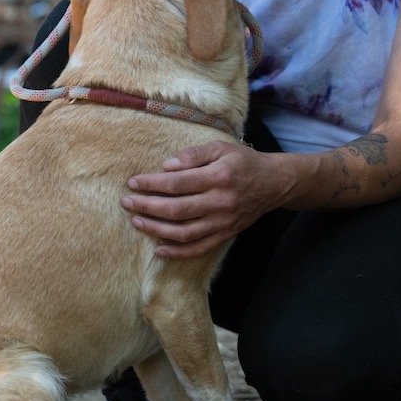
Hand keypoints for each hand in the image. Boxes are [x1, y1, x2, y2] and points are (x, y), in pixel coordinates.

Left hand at [122, 141, 284, 257]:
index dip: (151, 184)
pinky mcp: (225, 235)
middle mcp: (220, 202)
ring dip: (156, 229)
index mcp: (218, 177)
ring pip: (184, 232)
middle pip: (176, 209)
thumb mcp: (221, 148)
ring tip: (137, 221)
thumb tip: (167, 166)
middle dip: (147, 207)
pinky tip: (159, 249)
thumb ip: (193, 155)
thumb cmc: (243, 162)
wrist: (274, 184)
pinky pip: (198, 248)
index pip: (177, 183)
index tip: (133, 183)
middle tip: (127, 202)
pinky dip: (177, 252)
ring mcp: (223, 222)